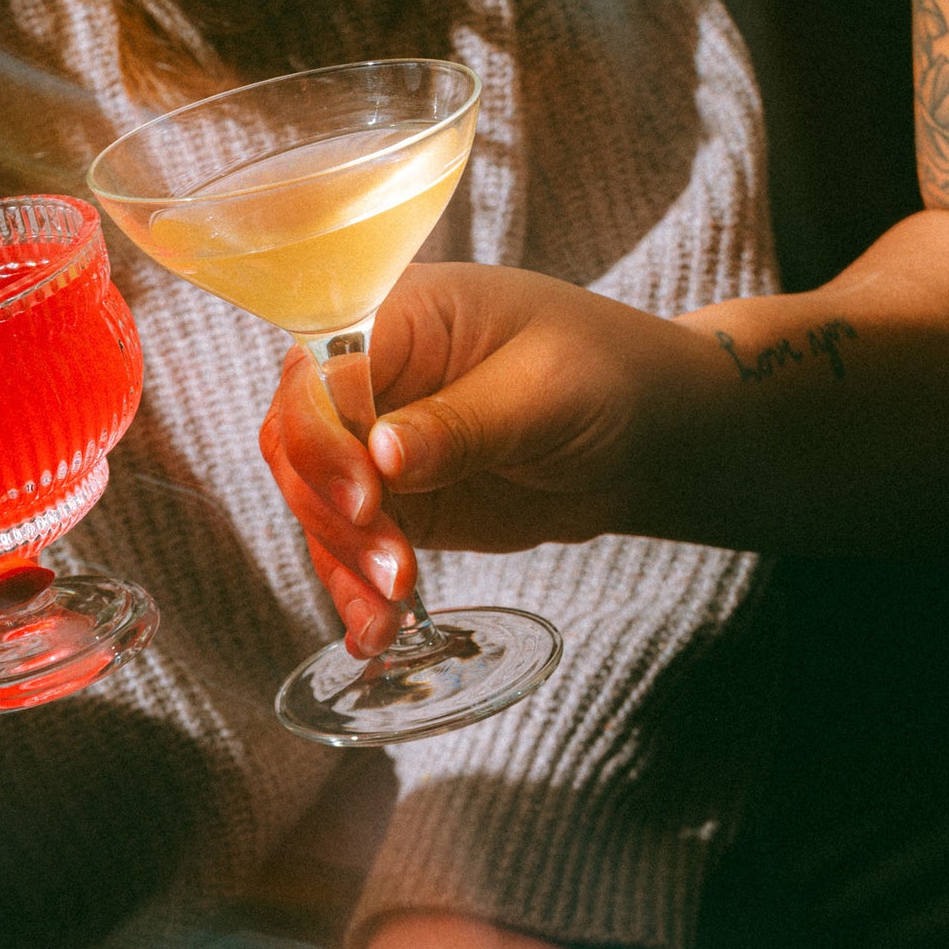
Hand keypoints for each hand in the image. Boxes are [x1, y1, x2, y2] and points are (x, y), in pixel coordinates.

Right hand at [260, 263, 724, 654]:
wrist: (650, 436)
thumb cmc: (610, 376)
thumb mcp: (546, 393)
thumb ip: (463, 424)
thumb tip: (382, 454)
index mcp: (400, 316)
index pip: (320, 373)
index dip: (325, 438)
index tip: (369, 498)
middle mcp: (371, 377)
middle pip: (297, 445)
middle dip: (333, 515)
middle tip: (394, 567)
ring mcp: (374, 445)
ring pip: (316, 507)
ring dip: (345, 566)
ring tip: (392, 613)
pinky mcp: (392, 503)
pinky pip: (349, 549)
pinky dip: (358, 593)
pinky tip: (376, 632)